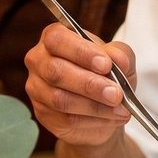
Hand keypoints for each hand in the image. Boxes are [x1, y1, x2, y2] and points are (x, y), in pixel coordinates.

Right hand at [23, 23, 133, 147]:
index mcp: (54, 37)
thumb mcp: (119, 59)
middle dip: (90, 84)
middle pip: (56, 71)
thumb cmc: (107, 73)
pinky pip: (65, 119)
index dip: (81, 52)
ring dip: (94, 106)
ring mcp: (37, 88)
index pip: (58, 40)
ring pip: (60, 99)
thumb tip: (118, 60)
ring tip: (119, 109)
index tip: (106, 65)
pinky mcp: (43, 113)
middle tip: (116, 94)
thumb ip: (119, 55)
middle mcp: (39, 60)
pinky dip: (93, 120)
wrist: (104, 105)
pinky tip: (111, 118)